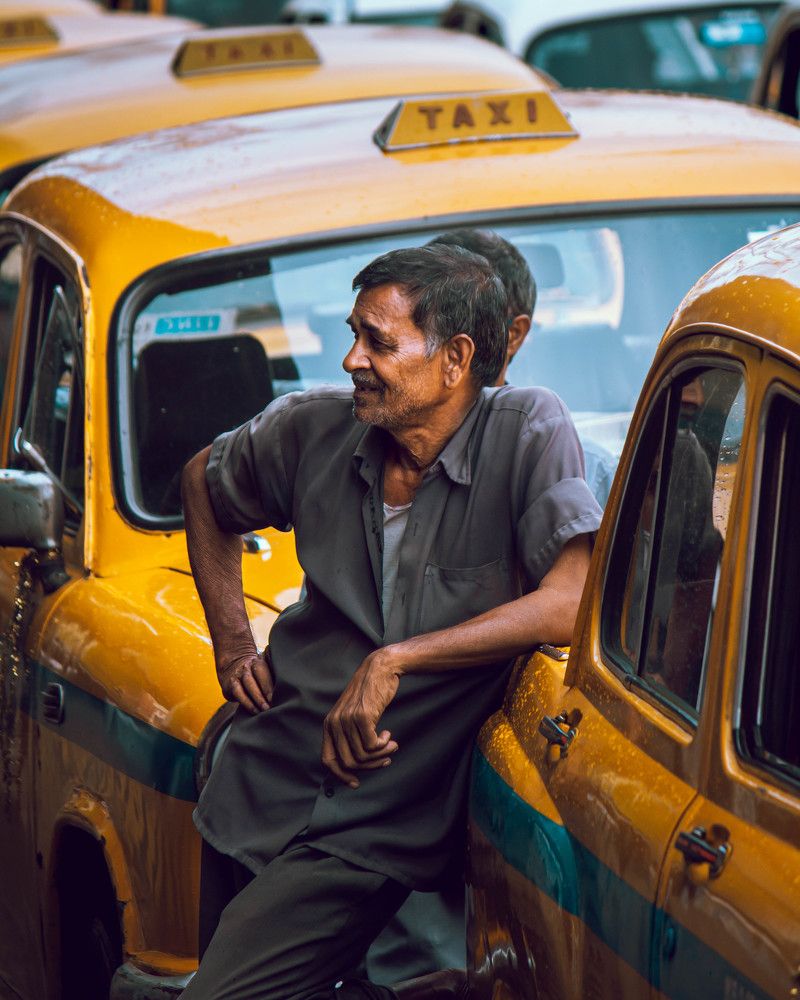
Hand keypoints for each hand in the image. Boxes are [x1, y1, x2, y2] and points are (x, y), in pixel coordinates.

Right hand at [218, 650, 273, 713]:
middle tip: (267, 708)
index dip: (266, 686)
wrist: (234, 664)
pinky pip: (236, 696)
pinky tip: (253, 711)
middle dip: (259, 696)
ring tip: (260, 712)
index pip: (261, 672)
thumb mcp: (265, 669)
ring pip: (241, 690)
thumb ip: (272, 677)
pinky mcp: (228, 687)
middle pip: (250, 682)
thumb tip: (283, 693)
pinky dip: (244, 704)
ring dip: (250, 702)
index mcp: (256, 663)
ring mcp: (235, 678)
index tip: (273, 698)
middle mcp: (244, 669)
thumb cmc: (258, 671)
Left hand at [322, 648, 400, 787]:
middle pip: (349, 762)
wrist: (379, 669)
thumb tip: (354, 764)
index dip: (341, 775)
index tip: (355, 782)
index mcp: (329, 725)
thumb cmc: (370, 693)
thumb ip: (348, 735)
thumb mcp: (352, 715)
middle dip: (370, 766)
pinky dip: (384, 745)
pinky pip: (372, 745)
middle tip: (385, 759)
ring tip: (391, 745)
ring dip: (381, 754)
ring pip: (363, 755)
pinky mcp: (362, 716)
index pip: (328, 760)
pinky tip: (389, 734)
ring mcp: (347, 720)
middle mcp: (334, 724)